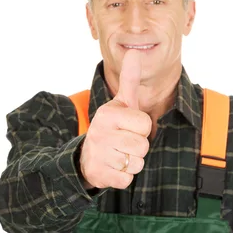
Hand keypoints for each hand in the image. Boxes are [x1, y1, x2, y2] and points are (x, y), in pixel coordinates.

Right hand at [80, 50, 151, 189]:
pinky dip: (124, 177)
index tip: (129, 127)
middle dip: (138, 147)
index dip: (142, 128)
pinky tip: (113, 167)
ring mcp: (99, 154)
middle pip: (143, 145)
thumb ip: (129, 80)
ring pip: (137, 163)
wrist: (87, 155)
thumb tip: (135, 52)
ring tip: (118, 154)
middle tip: (123, 142)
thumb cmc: (112, 126)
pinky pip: (127, 180)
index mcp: (108, 114)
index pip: (145, 124)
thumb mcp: (120, 103)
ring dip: (132, 162)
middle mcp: (101, 133)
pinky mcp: (100, 175)